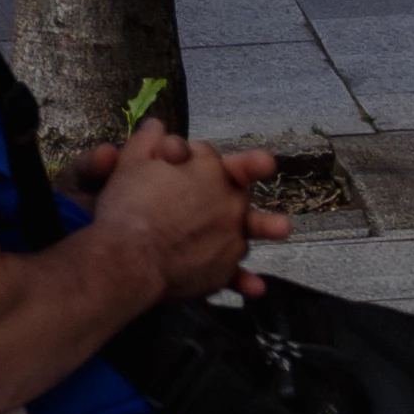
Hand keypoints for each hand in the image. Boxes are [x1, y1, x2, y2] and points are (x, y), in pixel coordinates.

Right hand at [87, 127, 281, 305]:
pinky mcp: (227, 267)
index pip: (208, 156)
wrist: (132, 258)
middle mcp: (230, 199)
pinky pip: (237, 272)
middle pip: (238, 188)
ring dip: (267, 226)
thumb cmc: (129, 205)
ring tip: (284, 227)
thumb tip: (157, 125)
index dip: (192, 159)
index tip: (183, 160)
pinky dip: (244, 279)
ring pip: (249, 228)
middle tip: (245, 182)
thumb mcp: (131, 162)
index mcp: (209, 167)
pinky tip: (256, 288)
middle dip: (235, 185)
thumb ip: (147, 140)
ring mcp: (233, 235)